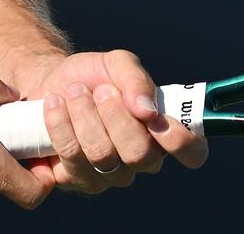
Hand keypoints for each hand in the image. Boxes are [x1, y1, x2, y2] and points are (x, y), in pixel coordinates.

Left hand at [11, 49, 209, 193]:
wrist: (51, 85)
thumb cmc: (92, 76)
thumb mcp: (115, 64)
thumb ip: (136, 79)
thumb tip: (147, 109)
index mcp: (163, 132)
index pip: (192, 153)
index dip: (181, 142)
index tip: (156, 118)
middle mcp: (142, 160)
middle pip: (139, 154)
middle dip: (115, 116)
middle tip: (100, 90)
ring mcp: (110, 175)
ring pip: (102, 156)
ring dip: (84, 116)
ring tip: (73, 92)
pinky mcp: (77, 180)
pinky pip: (71, 160)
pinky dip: (60, 125)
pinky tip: (54, 105)